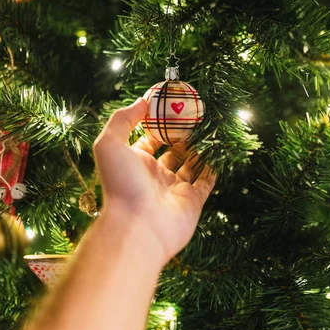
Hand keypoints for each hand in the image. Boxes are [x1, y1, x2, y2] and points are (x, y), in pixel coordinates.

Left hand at [93, 98, 215, 264]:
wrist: (137, 228)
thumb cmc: (120, 184)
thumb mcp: (110, 144)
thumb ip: (122, 120)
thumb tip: (141, 102)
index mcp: (135, 162)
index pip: (149, 139)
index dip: (160, 123)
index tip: (173, 107)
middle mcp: (155, 176)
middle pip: (172, 151)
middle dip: (183, 135)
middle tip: (197, 117)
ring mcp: (175, 189)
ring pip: (191, 165)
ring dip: (200, 149)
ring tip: (210, 129)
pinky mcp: (193, 202)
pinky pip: (206, 181)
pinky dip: (213, 167)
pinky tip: (219, 150)